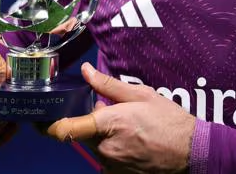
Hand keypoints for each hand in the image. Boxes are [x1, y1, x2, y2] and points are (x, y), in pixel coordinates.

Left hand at [48, 63, 194, 173]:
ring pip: (96, 147)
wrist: (193, 152)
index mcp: (108, 125)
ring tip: (131, 128)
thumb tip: (86, 71)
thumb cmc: (169, 121)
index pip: (65, 129)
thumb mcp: (141, 95)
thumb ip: (108, 85)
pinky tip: (134, 141)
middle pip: (83, 135)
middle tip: (111, 112)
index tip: (42, 119)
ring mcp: (112, 166)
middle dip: (91, 124)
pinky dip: (115, 149)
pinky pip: (108, 159)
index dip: (49, 124)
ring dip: (104, 137)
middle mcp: (105, 149)